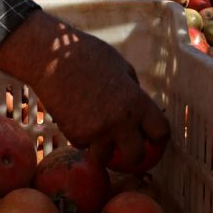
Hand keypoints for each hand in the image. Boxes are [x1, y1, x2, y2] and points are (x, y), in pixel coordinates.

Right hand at [0, 10, 169, 168]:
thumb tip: (140, 109)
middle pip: (136, 156)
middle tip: (125, 147)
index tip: (151, 140)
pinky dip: (82, 137)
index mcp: (137, 101)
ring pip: (105, 158)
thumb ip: (134, 90)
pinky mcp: (75, 134)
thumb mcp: (121, 66)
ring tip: (97, 133)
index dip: (158, 138)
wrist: (51, 57)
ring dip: (102, 149)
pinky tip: (76, 118)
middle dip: (132, 154)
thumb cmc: (87, 54)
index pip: (161, 132)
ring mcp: (97, 131)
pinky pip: (83, 145)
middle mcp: (120, 121)